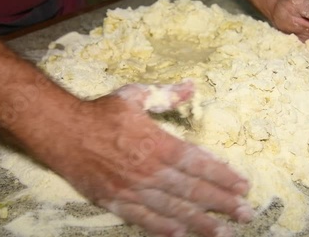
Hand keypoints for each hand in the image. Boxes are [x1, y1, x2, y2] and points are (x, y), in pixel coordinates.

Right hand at [34, 81, 253, 236]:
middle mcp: (149, 169)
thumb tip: (192, 86)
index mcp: (157, 143)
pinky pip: (143, 219)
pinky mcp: (115, 201)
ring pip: (173, 209)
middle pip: (192, 190)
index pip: (198, 163)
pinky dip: (163, 229)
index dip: (223, 175)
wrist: (62, 130)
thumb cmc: (101, 112)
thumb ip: (167, 95)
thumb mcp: (136, 96)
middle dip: (222, 203)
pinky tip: (181, 235)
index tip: (243, 186)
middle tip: (246, 214)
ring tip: (223, 233)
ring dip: (200, 222)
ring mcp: (132, 189)